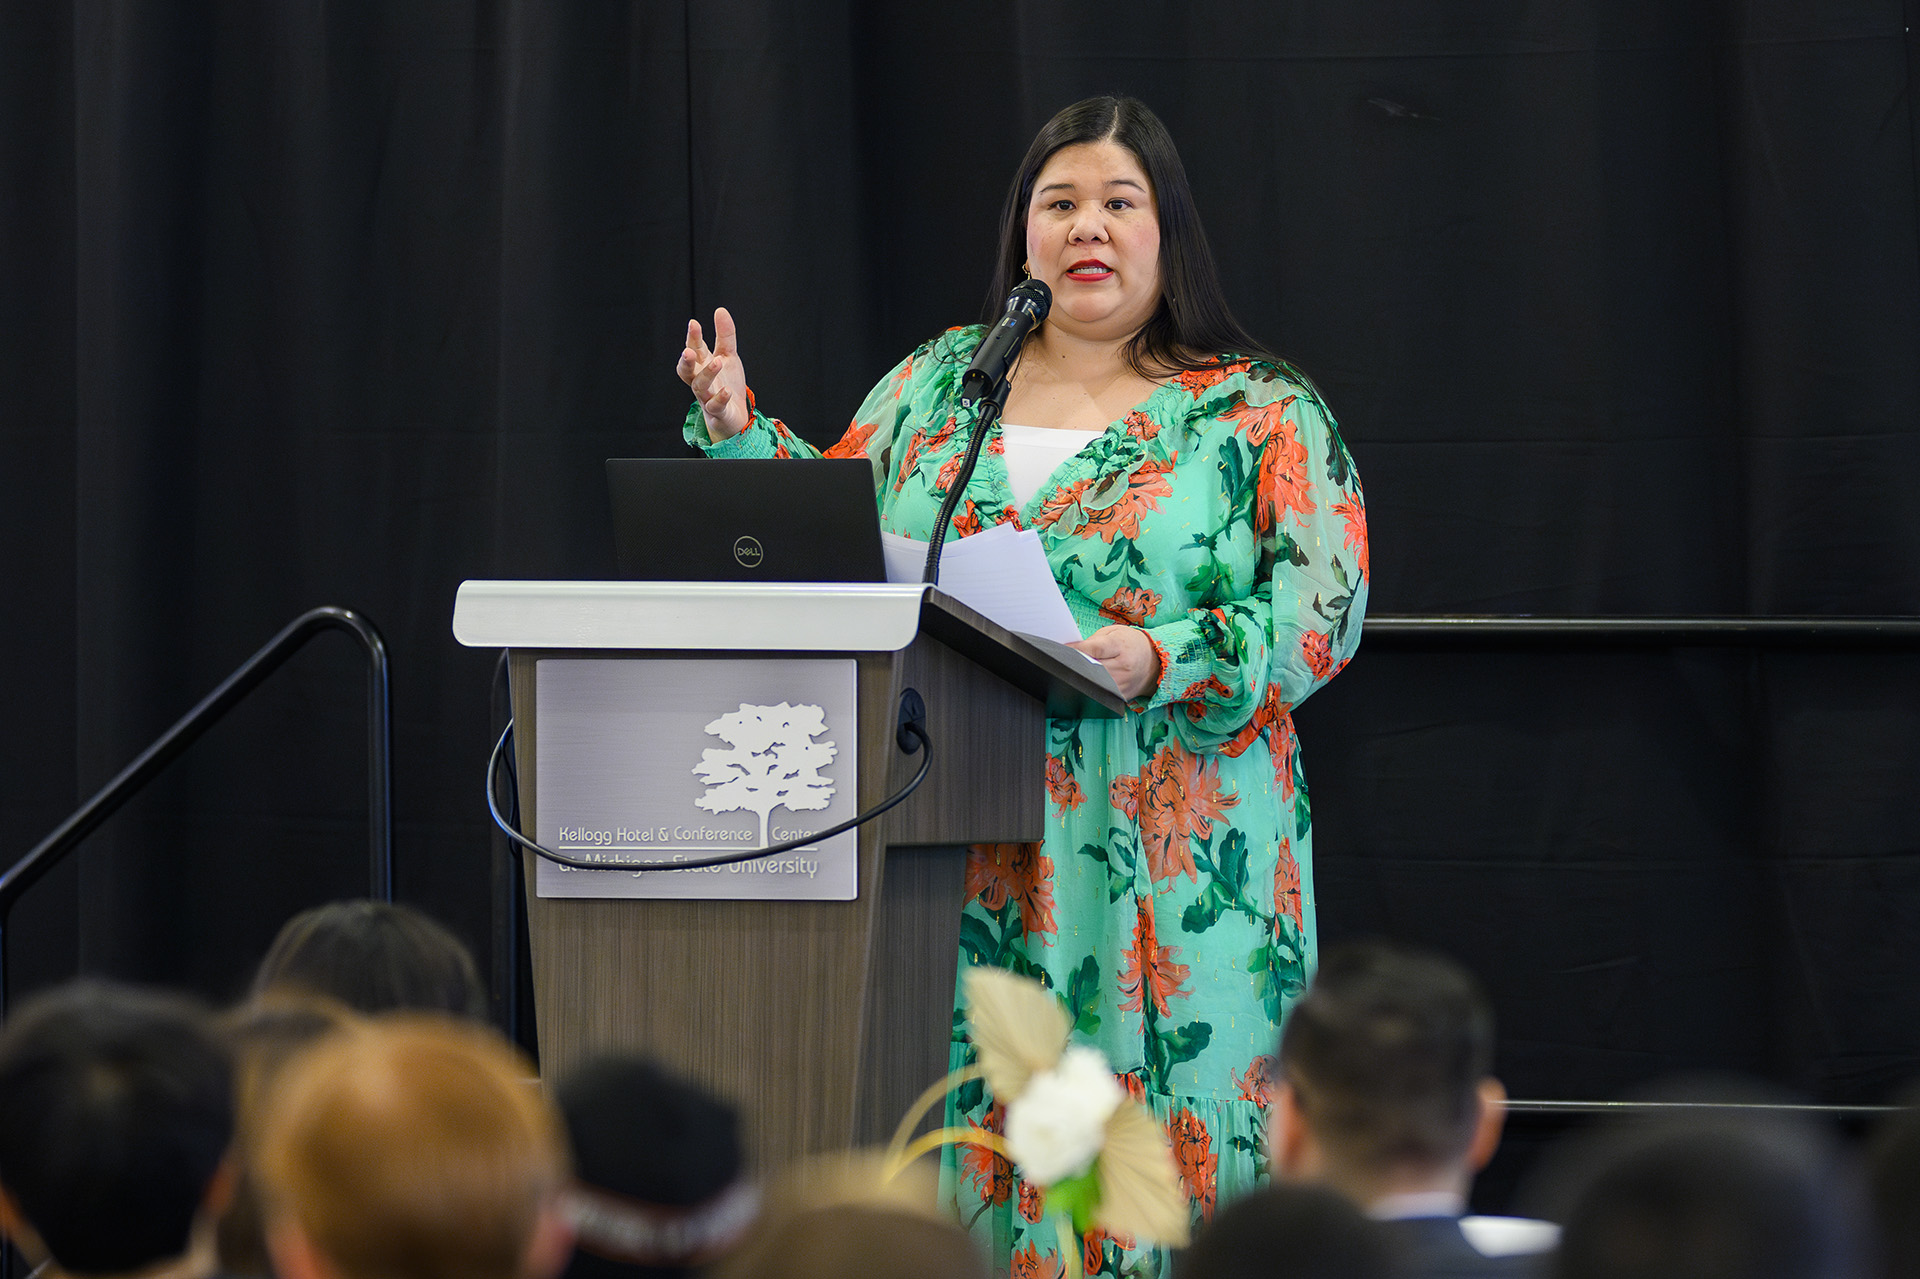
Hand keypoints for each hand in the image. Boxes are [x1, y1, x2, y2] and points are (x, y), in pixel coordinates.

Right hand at [676, 307, 750, 439]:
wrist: (735, 416)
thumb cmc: (727, 384)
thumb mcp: (728, 356)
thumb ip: (724, 335)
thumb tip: (720, 310)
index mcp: (701, 365)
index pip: (694, 349)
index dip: (693, 337)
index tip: (694, 323)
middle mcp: (700, 381)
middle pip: (687, 371)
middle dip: (686, 361)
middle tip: (688, 351)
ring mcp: (707, 397)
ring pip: (699, 387)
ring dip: (707, 375)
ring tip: (717, 363)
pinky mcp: (717, 413)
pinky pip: (715, 407)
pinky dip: (720, 399)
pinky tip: (726, 391)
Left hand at [1069, 625, 1161, 700]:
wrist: (1154, 661)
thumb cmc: (1130, 643)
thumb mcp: (1113, 632)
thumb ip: (1093, 640)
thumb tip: (1071, 650)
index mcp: (1120, 645)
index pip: (1094, 648)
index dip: (1075, 649)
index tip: (1062, 649)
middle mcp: (1123, 666)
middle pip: (1091, 668)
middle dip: (1075, 665)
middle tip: (1063, 662)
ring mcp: (1123, 684)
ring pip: (1094, 684)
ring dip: (1082, 678)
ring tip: (1074, 671)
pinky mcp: (1122, 697)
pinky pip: (1101, 694)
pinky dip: (1091, 688)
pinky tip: (1086, 682)